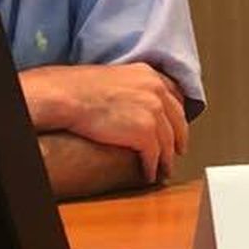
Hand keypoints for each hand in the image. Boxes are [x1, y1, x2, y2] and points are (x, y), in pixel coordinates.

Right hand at [21, 63, 186, 183]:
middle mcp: (157, 91)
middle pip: (177, 119)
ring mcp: (154, 111)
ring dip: (167, 158)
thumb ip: (130, 87)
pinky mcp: (145, 132)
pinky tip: (149, 174)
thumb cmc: (78, 88)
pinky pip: (154, 155)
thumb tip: (129, 102)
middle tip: (179, 150)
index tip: (179, 124)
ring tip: (165, 169)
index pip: (174, 95)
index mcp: (149, 75)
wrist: (68, 96)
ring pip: (168, 140)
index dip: (177, 113)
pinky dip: (152, 167)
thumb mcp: (114, 77)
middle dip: (180, 137)